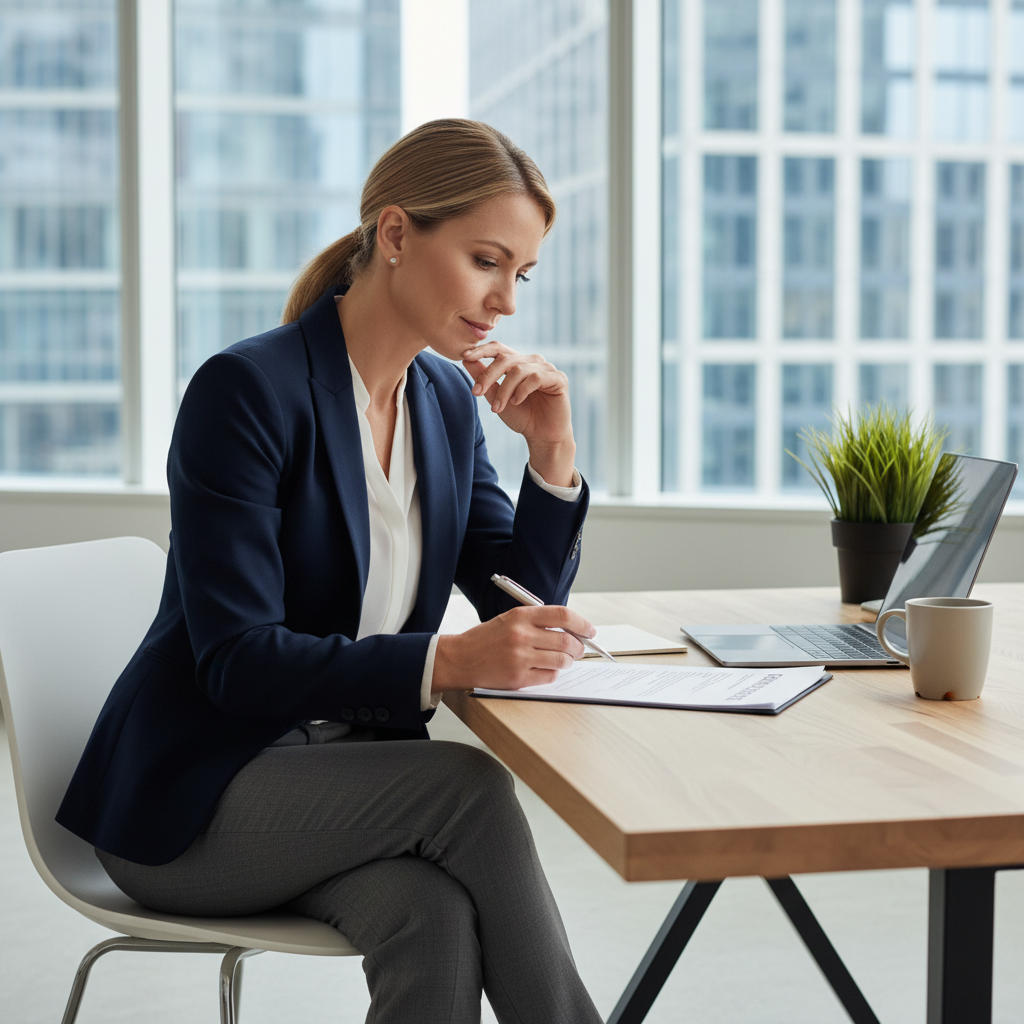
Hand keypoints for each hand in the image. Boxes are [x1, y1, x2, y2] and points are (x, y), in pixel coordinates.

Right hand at [432, 605, 595, 692]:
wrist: (460, 659)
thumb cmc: (486, 639)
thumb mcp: (509, 620)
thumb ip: (537, 622)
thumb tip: (571, 629)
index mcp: (520, 616)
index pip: (563, 615)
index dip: (582, 623)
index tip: (590, 630)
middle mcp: (522, 635)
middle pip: (566, 640)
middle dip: (579, 647)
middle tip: (579, 649)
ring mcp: (520, 658)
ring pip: (561, 661)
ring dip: (568, 661)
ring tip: (563, 659)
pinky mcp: (518, 678)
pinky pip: (549, 677)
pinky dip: (553, 674)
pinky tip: (547, 669)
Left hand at [461, 343, 575, 479]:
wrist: (543, 437)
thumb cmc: (521, 416)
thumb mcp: (496, 397)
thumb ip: (484, 378)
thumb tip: (465, 359)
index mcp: (518, 363)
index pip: (498, 349)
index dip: (481, 350)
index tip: (465, 356)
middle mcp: (532, 362)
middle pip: (506, 359)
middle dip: (488, 375)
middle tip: (476, 393)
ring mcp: (546, 368)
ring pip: (518, 370)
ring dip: (504, 390)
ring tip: (497, 409)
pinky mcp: (558, 378)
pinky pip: (535, 378)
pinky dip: (522, 390)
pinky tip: (516, 402)